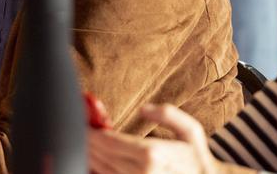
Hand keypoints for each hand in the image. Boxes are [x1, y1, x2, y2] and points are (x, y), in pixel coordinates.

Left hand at [87, 104, 219, 173]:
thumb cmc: (195, 157)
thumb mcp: (191, 130)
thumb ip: (168, 114)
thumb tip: (144, 109)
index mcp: (153, 154)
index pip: (110, 142)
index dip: (93, 133)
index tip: (85, 126)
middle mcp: (143, 172)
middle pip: (102, 156)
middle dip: (89, 143)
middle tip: (81, 132)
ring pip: (102, 170)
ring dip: (91, 157)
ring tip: (87, 145)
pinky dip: (99, 170)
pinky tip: (96, 161)